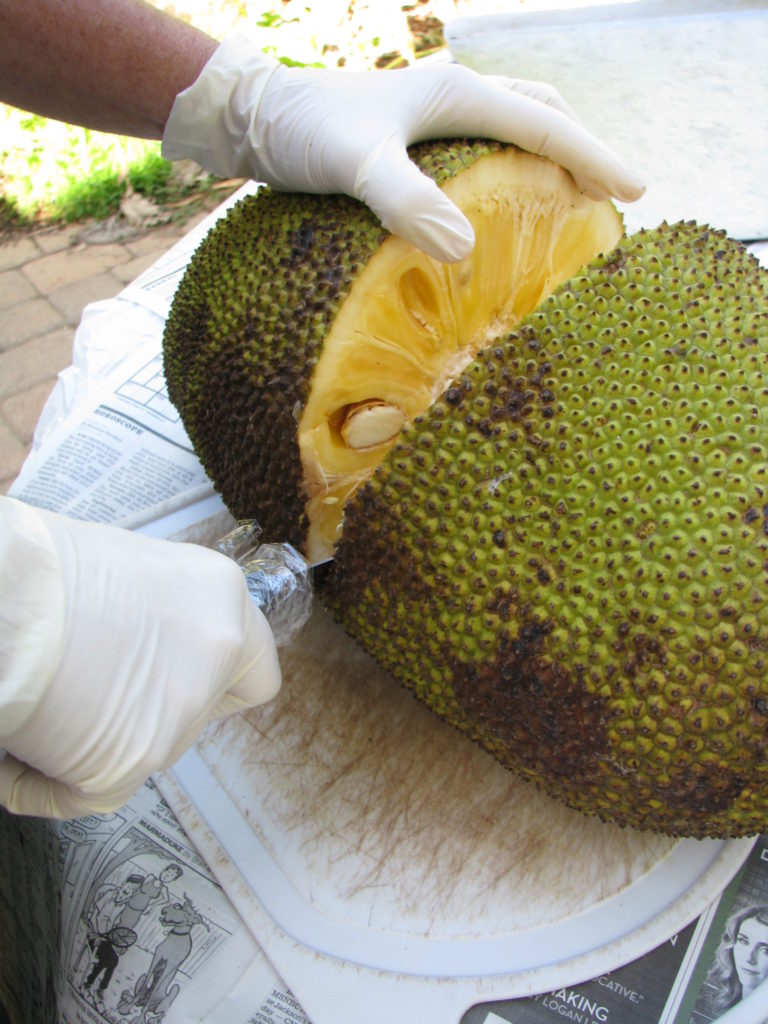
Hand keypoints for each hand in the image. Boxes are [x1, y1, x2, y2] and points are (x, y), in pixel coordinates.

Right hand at [0, 499, 279, 818]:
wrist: (4, 595)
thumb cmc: (46, 570)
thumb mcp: (128, 570)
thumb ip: (161, 617)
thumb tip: (142, 651)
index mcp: (221, 596)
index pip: (256, 672)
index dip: (221, 686)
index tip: (185, 686)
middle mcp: (217, 653)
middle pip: (195, 715)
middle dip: (148, 712)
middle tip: (91, 688)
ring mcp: (181, 712)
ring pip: (143, 755)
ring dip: (97, 741)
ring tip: (44, 701)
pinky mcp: (134, 762)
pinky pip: (88, 796)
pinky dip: (46, 783)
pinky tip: (14, 754)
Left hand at [162, 32, 644, 261]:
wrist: (255, 116)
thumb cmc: (303, 131)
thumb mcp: (353, 164)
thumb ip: (405, 200)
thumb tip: (464, 247)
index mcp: (458, 97)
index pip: (546, 126)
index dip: (594, 158)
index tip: (637, 190)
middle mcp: (456, 99)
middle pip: (543, 118)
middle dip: (583, 154)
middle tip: (614, 196)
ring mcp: (437, 119)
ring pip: (516, 130)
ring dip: (550, 160)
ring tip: (574, 203)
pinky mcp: (417, 141)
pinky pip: (485, 152)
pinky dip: (511, 174)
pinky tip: (503, 212)